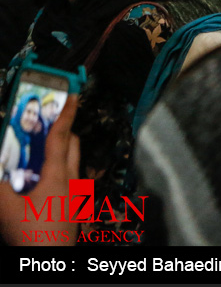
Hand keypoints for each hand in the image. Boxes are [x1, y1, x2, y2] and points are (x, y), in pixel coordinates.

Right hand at [0, 96, 80, 245]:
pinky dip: (56, 172)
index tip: (74, 95)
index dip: (67, 114)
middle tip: (47, 122)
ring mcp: (76, 195)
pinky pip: (67, 181)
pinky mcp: (74, 208)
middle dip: (63, 131)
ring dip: (58, 153)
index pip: (62, 137)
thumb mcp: (5, 208)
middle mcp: (73, 181)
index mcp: (59, 175)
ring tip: (37, 151)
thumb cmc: (31, 236)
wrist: (49, 262)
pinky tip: (38, 181)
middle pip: (73, 146)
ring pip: (71, 164)